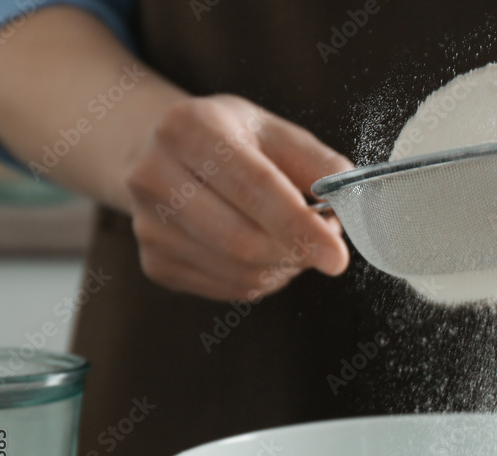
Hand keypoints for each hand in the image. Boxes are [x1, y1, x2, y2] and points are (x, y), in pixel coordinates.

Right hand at [125, 94, 352, 300]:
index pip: (254, 187)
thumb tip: (348, 203)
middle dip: (297, 250)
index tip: (337, 255)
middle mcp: (154, 175)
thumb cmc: (229, 141)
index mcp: (188, 128)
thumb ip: (318, 164)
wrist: (163, 155)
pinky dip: (264, 277)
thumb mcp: (274, 131)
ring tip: (292, 240)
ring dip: (285, 265)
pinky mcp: (154, 263)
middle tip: (324, 243)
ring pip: (240, 270)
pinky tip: (264, 251)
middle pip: (243, 240)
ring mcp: (148, 225)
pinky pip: (230, 287)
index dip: (300, 226)